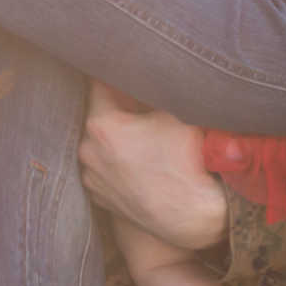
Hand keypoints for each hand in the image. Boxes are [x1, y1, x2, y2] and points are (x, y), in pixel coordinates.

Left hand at [79, 82, 227, 249]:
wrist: (197, 216)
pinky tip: (140, 161)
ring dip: (116, 137)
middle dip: (117, 107)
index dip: (115, 74)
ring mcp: (93, 178)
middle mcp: (88, 151)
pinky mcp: (101, 198)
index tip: (124, 68)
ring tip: (143, 136)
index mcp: (101, 125)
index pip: (99, 84)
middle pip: (99, 115)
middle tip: (139, 103)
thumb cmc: (189, 161)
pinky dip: (116, 162)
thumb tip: (151, 68)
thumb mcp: (177, 110)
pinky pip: (105, 168)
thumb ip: (154, 87)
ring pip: (100, 144)